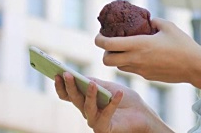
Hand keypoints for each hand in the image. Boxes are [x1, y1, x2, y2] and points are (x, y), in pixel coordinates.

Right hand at [54, 72, 168, 132]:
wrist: (143, 114)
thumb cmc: (126, 100)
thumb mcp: (110, 87)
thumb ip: (97, 83)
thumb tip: (82, 77)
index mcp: (86, 101)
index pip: (69, 95)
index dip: (61, 86)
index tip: (56, 73)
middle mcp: (88, 112)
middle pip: (75, 99)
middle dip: (70, 86)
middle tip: (67, 74)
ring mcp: (95, 122)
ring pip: (87, 108)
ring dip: (89, 95)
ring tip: (92, 84)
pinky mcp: (105, 129)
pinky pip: (106, 115)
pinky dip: (113, 103)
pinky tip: (119, 93)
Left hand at [95, 18, 200, 83]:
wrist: (195, 67)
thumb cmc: (183, 44)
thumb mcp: (167, 26)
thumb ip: (153, 21)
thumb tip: (146, 20)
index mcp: (139, 44)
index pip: (108, 45)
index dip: (99, 39)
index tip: (100, 35)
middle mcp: (136, 59)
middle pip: (107, 61)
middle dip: (105, 52)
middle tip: (111, 44)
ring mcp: (141, 70)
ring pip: (118, 67)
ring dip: (118, 58)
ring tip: (127, 48)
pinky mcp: (147, 76)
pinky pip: (132, 70)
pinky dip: (130, 63)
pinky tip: (142, 55)